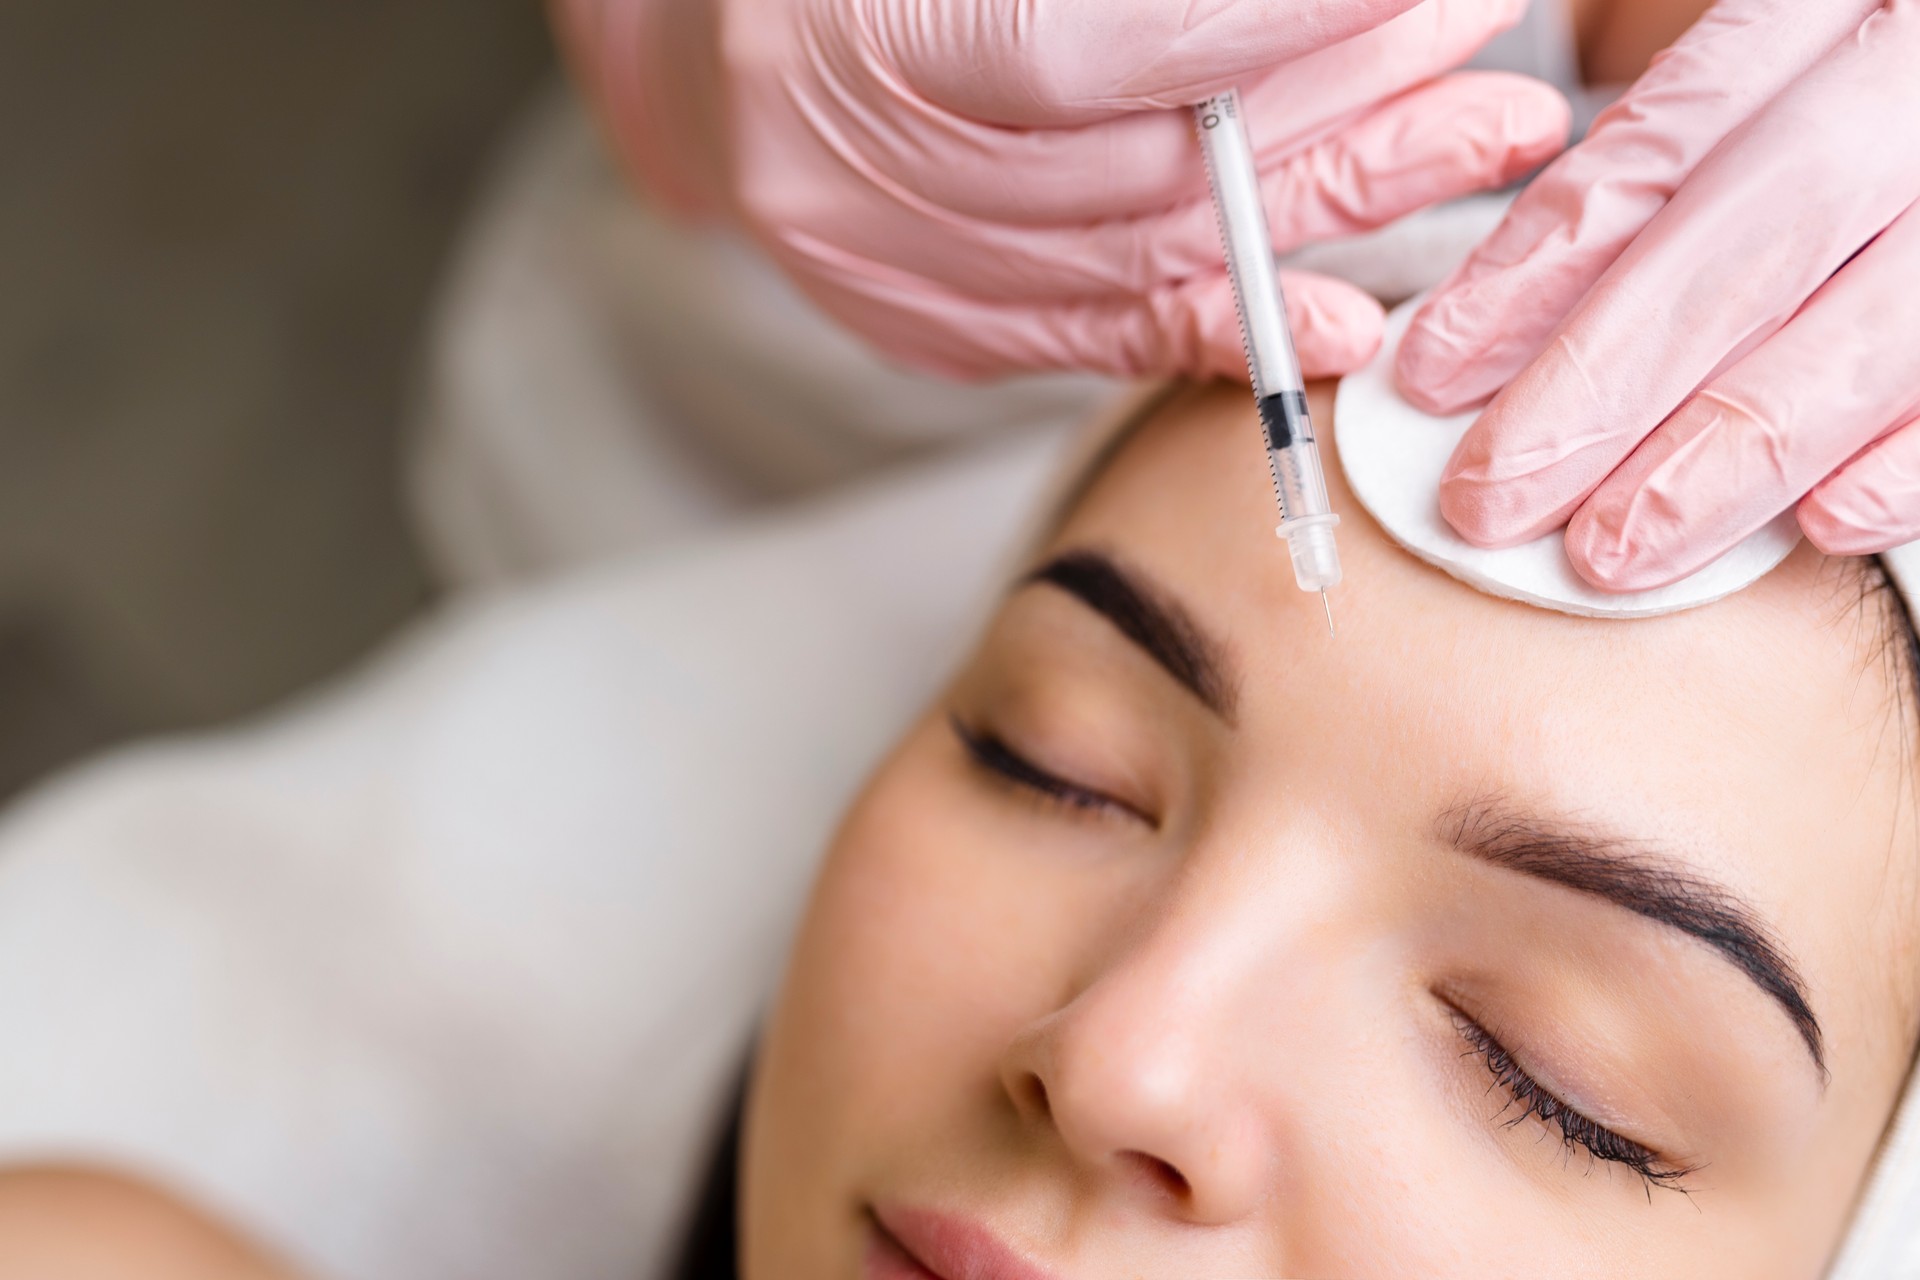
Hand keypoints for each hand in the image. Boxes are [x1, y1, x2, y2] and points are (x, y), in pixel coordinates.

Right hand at [554, 0, 1568, 379]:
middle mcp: (836, 168)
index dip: (1263, 34)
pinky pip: (1090, 339)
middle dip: (1346, 116)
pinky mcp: (913, 325)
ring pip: (1139, 263)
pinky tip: (1345, 315)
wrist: (701, 42)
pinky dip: (1224, 325)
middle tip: (1496, 79)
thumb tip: (1302, 4)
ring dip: (1325, 210)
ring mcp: (872, 267)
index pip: (1077, 52)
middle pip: (1139, 172)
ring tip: (1471, 148)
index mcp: (838, 32)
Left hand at [1397, 0, 1919, 586]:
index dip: (1532, 271)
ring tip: (1612, 550)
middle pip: (1750, 238)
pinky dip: (1910, 460)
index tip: (1435, 373)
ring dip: (1729, 454)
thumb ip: (1679, 152)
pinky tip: (1818, 526)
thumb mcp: (1795, 54)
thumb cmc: (1884, 82)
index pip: (1660, 147)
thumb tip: (1504, 317)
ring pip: (1872, 330)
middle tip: (1489, 498)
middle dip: (1603, 383)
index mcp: (1841, 6)